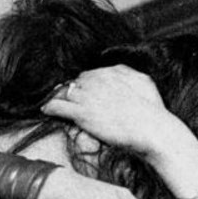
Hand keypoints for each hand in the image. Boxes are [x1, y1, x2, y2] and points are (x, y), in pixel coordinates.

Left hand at [41, 65, 174, 156]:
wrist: (150, 128)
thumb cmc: (152, 109)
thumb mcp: (144, 81)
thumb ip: (129, 73)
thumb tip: (120, 70)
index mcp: (112, 71)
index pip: (91, 74)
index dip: (87, 85)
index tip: (85, 93)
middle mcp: (98, 80)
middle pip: (77, 82)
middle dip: (74, 90)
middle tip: (71, 99)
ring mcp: (88, 96)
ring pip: (65, 92)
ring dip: (59, 97)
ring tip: (53, 102)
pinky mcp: (81, 113)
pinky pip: (58, 105)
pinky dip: (50, 107)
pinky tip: (45, 109)